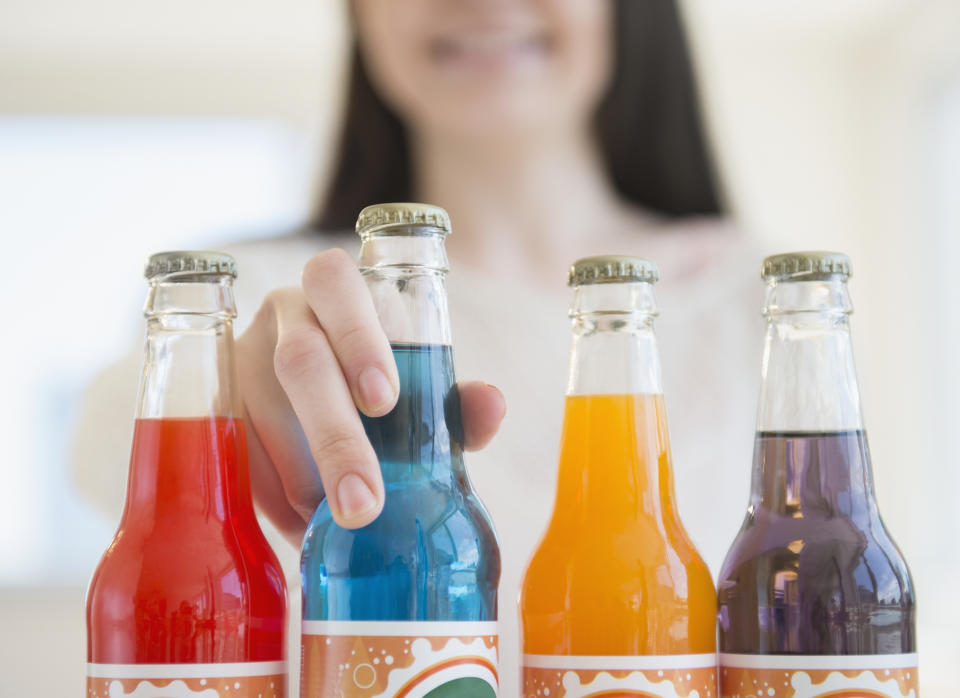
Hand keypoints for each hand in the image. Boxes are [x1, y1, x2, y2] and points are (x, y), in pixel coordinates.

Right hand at [235, 249, 505, 545]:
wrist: (312, 404)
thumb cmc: (377, 390)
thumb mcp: (417, 392)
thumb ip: (453, 403)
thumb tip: (492, 406)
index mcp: (337, 293)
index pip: (336, 282)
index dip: (358, 336)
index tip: (384, 400)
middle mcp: (282, 315)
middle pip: (300, 362)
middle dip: (334, 436)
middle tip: (363, 503)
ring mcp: (239, 358)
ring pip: (260, 415)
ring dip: (301, 478)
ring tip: (337, 523)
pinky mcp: (213, 407)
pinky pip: (233, 452)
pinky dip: (271, 496)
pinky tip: (301, 523)